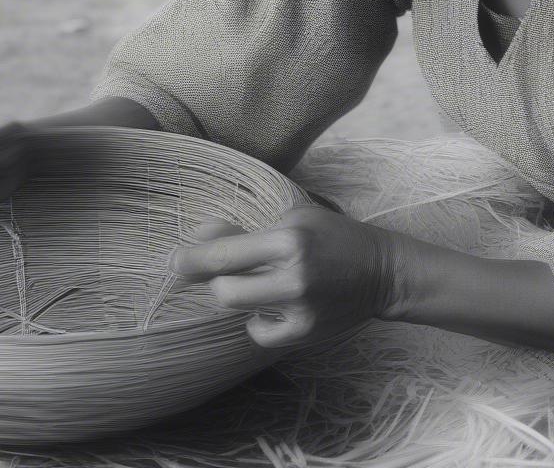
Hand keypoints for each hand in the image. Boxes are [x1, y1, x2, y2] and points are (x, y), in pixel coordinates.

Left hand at [170, 204, 400, 348]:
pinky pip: (258, 333)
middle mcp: (294, 276)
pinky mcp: (305, 334)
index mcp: (289, 240)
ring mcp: (301, 310)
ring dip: (236, 295)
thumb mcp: (292, 219)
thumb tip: (199, 233)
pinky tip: (270, 305)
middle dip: (213, 280)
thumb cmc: (332, 236)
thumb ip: (244, 230)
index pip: (225, 253)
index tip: (173, 262)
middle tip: (220, 271)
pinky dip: (256, 320)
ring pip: (239, 310)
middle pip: (223, 291)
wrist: (380, 271)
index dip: (192, 259)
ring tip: (253, 281)